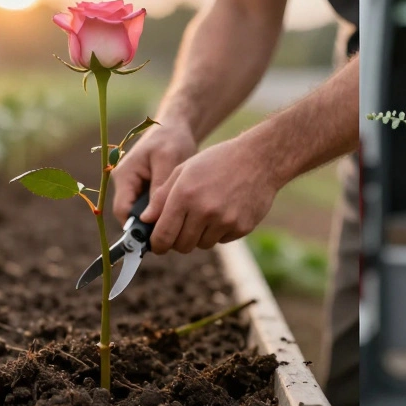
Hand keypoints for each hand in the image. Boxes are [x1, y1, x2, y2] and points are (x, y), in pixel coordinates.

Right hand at [111, 121, 196, 223]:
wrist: (176, 127)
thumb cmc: (172, 139)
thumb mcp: (168, 161)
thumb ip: (158, 189)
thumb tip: (149, 220)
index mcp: (124, 175)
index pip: (123, 211)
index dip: (137, 228)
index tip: (159, 236)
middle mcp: (124, 183)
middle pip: (131, 216)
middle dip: (150, 226)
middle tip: (174, 230)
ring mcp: (133, 187)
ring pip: (141, 214)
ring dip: (157, 220)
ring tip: (179, 222)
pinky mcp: (144, 190)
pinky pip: (149, 209)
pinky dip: (162, 213)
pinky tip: (179, 214)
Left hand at [138, 135, 278, 253]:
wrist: (260, 159)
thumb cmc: (217, 161)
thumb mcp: (183, 170)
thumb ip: (161, 197)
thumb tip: (145, 220)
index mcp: (185, 195)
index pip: (163, 235)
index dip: (157, 244)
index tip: (157, 244)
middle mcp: (204, 211)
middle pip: (182, 246)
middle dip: (177, 241)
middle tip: (180, 229)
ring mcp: (225, 221)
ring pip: (202, 245)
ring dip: (199, 235)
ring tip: (205, 213)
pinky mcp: (241, 228)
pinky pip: (222, 240)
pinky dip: (218, 232)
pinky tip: (224, 211)